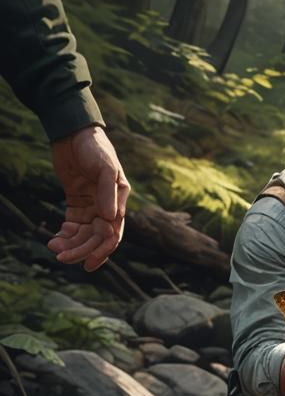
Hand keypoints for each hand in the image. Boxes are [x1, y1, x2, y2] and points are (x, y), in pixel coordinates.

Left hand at [47, 125, 129, 271]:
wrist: (74, 132)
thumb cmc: (95, 147)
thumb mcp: (105, 166)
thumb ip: (108, 192)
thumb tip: (109, 219)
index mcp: (118, 202)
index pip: (113, 233)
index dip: (102, 250)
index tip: (88, 263)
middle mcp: (107, 208)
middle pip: (96, 238)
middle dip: (81, 250)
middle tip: (62, 259)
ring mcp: (92, 206)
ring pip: (84, 234)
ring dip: (71, 245)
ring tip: (54, 250)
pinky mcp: (77, 203)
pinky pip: (73, 226)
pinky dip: (65, 235)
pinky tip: (54, 241)